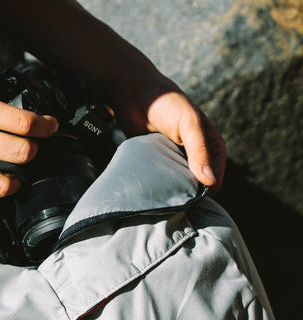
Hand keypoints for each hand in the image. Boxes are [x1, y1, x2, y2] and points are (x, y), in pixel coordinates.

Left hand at [109, 69, 225, 193]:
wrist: (134, 94)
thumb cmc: (166, 104)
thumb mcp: (189, 123)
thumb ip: (199, 150)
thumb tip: (209, 181)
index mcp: (213, 149)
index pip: (213, 182)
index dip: (201, 192)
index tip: (183, 196)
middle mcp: (197, 159)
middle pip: (195, 189)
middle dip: (184, 194)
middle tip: (166, 197)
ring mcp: (176, 162)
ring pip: (177, 188)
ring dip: (169, 192)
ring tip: (157, 193)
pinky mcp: (158, 164)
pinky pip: (160, 182)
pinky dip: (156, 186)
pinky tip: (148, 188)